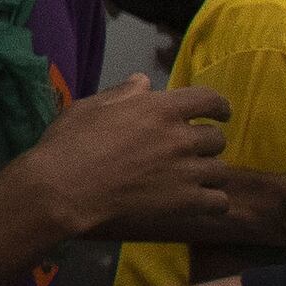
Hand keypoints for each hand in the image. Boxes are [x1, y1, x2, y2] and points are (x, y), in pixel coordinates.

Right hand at [6, 78, 236, 240]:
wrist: (65, 188)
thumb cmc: (71, 142)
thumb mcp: (91, 106)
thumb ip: (122, 93)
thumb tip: (143, 82)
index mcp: (160, 109)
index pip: (208, 100)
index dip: (219, 105)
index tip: (220, 113)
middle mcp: (181, 138)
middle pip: (217, 139)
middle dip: (206, 143)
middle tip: (189, 151)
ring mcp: (186, 172)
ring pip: (220, 171)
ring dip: (208, 173)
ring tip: (191, 179)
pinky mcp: (186, 203)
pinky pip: (219, 202)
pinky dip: (211, 202)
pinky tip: (198, 202)